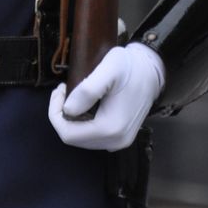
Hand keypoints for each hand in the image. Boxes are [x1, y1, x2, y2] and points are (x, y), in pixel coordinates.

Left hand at [48, 43, 164, 151]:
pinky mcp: (120, 136)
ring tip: (72, 94)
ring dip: (71, 118)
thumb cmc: (131, 67)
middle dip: (62, 115)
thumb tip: (68, 109)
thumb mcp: (108, 68)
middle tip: (64, 90)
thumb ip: (87, 90)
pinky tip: (84, 103)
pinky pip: (92, 135)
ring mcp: (119, 141)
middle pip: (73, 138)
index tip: (60, 90)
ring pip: (81, 138)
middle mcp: (116, 141)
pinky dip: (82, 121)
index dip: (55, 113)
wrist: (152, 70)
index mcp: (111, 128)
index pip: (67, 134)